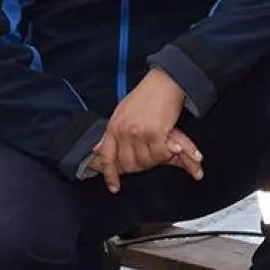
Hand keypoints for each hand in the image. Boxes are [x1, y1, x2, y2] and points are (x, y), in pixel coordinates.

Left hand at [87, 68, 202, 192]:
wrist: (165, 81)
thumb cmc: (147, 95)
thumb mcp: (122, 112)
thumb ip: (111, 133)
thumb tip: (97, 149)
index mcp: (113, 127)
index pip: (107, 157)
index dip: (110, 175)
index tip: (114, 187)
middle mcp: (123, 132)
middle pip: (129, 164)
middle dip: (142, 166)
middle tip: (153, 158)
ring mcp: (138, 134)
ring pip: (146, 161)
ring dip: (157, 159)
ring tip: (164, 147)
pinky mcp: (155, 134)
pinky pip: (160, 155)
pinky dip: (168, 154)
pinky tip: (172, 146)